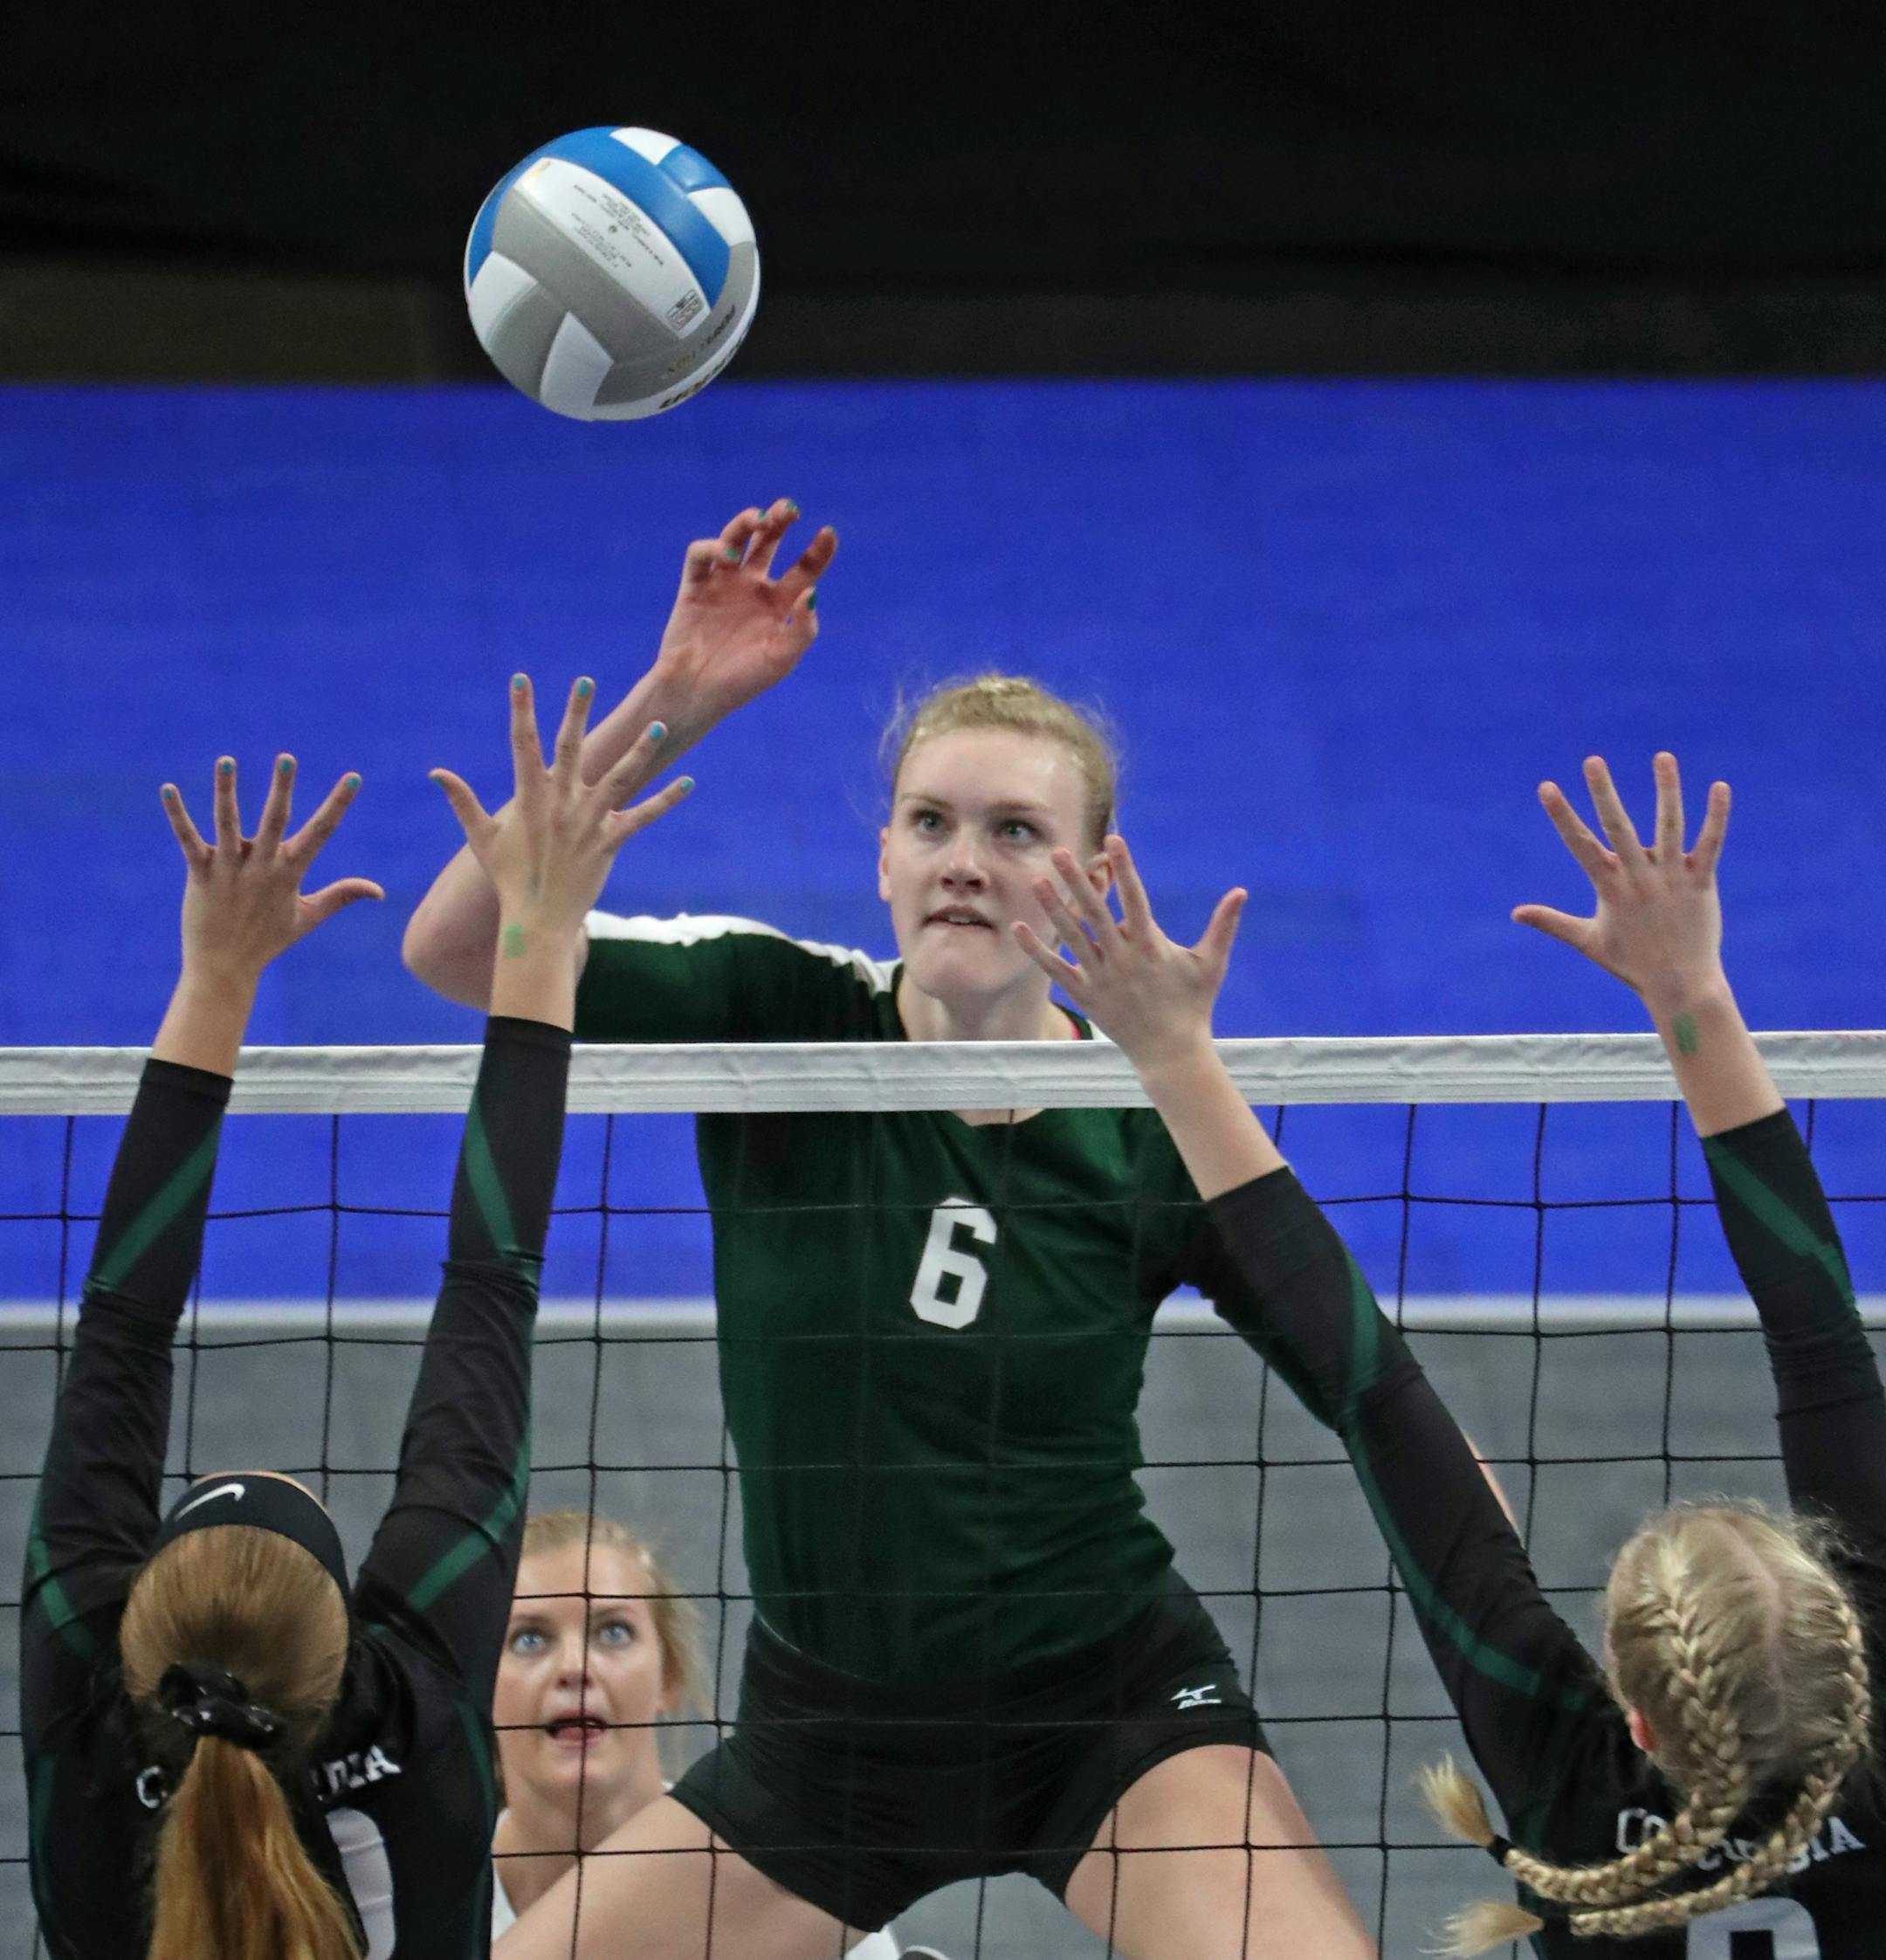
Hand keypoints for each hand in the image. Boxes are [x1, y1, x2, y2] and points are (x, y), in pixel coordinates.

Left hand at [161, 756, 381, 988]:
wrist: (224, 968)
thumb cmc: (267, 941)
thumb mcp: (308, 917)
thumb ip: (341, 896)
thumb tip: (379, 891)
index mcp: (289, 873)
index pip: (320, 833)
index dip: (338, 804)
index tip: (353, 777)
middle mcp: (261, 867)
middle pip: (274, 821)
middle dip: (281, 789)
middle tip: (286, 758)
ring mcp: (229, 870)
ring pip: (227, 823)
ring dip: (226, 791)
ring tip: (226, 760)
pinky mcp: (200, 874)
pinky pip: (188, 840)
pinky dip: (177, 815)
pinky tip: (168, 789)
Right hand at [429, 675, 691, 941]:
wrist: (536, 920)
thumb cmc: (508, 878)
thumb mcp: (481, 838)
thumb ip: (462, 801)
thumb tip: (436, 772)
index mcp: (528, 798)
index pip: (522, 745)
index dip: (521, 710)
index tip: (521, 679)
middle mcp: (559, 804)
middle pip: (569, 749)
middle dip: (576, 713)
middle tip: (585, 681)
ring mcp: (587, 823)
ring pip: (619, 779)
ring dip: (640, 750)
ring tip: (659, 724)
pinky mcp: (610, 843)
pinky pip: (643, 818)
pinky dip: (666, 801)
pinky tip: (689, 782)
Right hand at [653, 500, 835, 722]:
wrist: (697, 694)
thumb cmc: (742, 681)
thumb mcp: (781, 660)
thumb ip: (801, 629)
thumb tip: (812, 591)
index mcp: (779, 604)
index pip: (804, 569)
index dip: (818, 550)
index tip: (829, 532)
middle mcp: (753, 587)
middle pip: (769, 542)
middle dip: (779, 521)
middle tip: (790, 509)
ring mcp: (724, 584)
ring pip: (736, 540)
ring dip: (746, 523)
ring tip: (759, 518)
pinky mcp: (695, 587)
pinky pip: (700, 557)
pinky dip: (712, 548)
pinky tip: (728, 557)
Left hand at [1013, 835, 1245, 1070]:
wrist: (1170, 1052)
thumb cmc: (1193, 1005)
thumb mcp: (1212, 964)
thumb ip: (1223, 925)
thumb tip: (1241, 891)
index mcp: (1151, 945)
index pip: (1135, 898)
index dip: (1124, 868)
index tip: (1113, 839)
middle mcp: (1122, 957)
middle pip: (1095, 911)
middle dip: (1077, 880)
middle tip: (1059, 852)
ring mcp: (1100, 976)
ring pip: (1072, 935)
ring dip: (1052, 907)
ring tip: (1036, 880)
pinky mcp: (1085, 995)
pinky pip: (1056, 969)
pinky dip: (1037, 950)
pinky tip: (1018, 928)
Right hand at [1512, 752, 1728, 1009]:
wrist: (1681, 985)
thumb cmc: (1632, 964)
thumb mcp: (1587, 941)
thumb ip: (1552, 922)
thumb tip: (1516, 913)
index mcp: (1609, 888)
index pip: (1580, 845)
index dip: (1562, 816)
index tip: (1547, 787)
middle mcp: (1639, 878)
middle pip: (1618, 828)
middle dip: (1604, 792)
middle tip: (1592, 760)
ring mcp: (1672, 878)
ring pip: (1669, 826)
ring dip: (1666, 790)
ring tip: (1662, 756)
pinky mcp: (1702, 881)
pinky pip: (1710, 843)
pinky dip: (1716, 816)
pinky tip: (1719, 786)